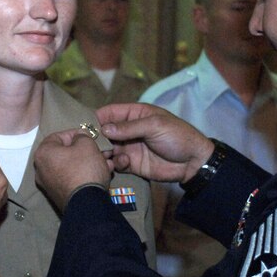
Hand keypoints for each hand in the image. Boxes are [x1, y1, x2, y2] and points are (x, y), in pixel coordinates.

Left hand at [33, 128, 111, 211]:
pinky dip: (85, 175)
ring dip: (89, 162)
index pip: (58, 136)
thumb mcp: (87, 145)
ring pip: (72, 167)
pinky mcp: (59, 195)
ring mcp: (49, 184)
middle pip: (66, 153)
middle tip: (99, 150)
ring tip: (106, 162)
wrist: (86, 203)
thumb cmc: (84, 168)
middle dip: (85, 150)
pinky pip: (72, 179)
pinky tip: (102, 174)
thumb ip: (82, 136)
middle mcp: (41, 169)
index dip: (75, 133)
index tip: (89, 135)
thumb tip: (79, 137)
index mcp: (43, 153)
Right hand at [95, 102, 214, 183]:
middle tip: (89, 145)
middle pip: (105, 132)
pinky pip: (117, 163)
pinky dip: (116, 164)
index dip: (96, 117)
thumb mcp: (154, 126)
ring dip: (105, 153)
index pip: (110, 113)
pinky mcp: (132, 164)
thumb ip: (129, 127)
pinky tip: (123, 163)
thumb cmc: (177, 136)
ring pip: (108, 149)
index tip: (84, 125)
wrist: (193, 162)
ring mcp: (130, 147)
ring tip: (106, 156)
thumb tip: (104, 129)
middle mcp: (129, 130)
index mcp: (135, 114)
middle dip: (96, 138)